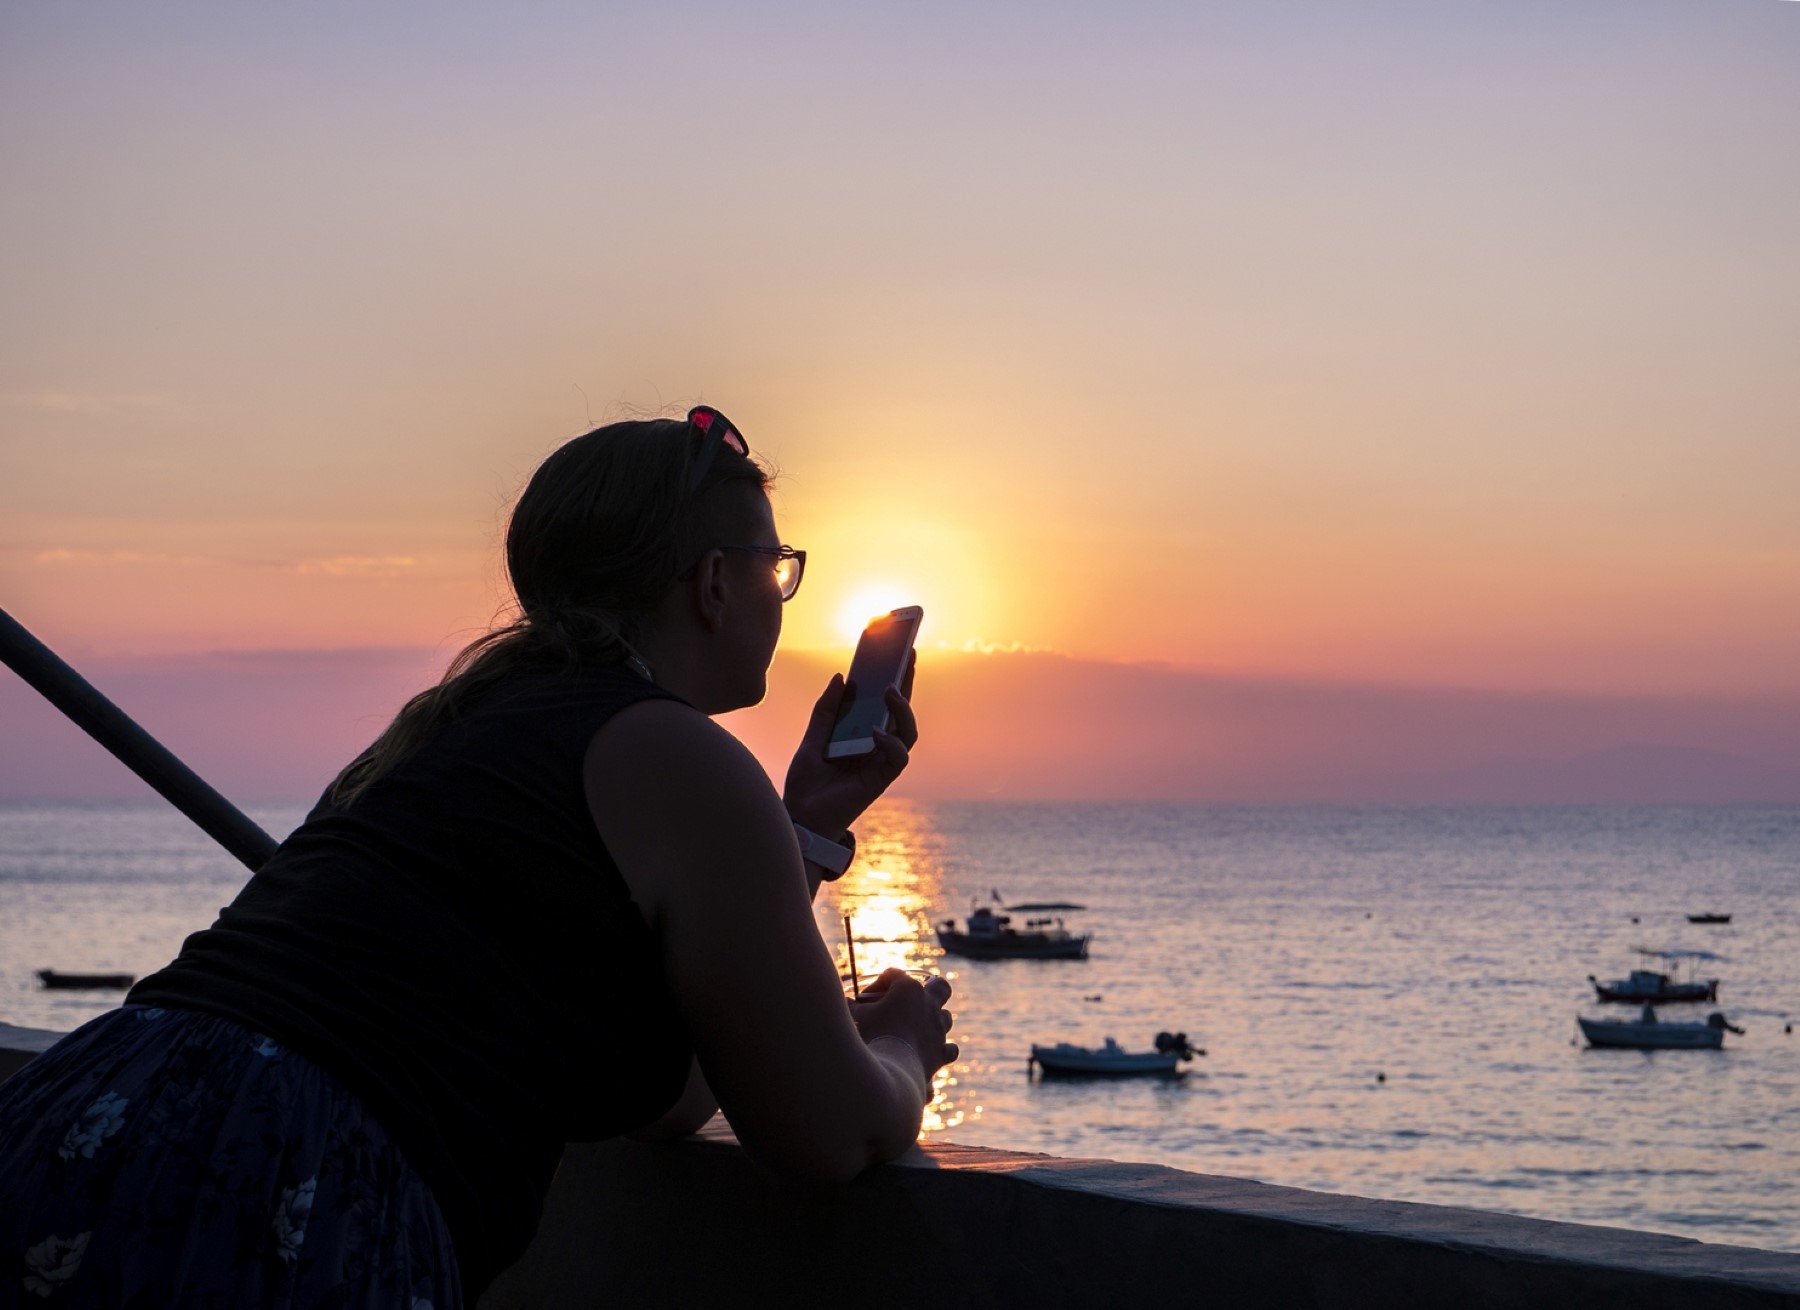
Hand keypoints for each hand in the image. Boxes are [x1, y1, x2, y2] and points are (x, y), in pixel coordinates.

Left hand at [782, 653, 917, 837]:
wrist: (799, 817)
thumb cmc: (807, 783)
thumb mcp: (812, 739)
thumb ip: (827, 710)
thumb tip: (840, 677)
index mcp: (862, 734)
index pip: (883, 702)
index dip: (893, 676)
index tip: (896, 649)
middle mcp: (877, 746)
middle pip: (901, 711)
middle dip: (906, 682)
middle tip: (907, 655)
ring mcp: (880, 762)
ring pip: (908, 732)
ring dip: (902, 709)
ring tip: (888, 690)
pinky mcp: (880, 780)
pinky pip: (897, 759)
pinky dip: (890, 743)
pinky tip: (875, 731)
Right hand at [850, 968, 957, 1076]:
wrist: (886, 1074)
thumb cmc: (869, 1038)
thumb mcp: (852, 1015)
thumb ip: (850, 1004)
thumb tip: (846, 1002)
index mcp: (908, 988)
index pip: (893, 975)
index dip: (876, 985)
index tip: (863, 1001)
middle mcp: (929, 1004)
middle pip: (939, 986)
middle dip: (929, 989)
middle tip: (910, 1001)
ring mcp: (938, 1029)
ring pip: (946, 1016)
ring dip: (933, 1020)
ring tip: (915, 1029)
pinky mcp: (941, 1053)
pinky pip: (949, 1048)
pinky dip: (941, 1049)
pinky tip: (930, 1052)